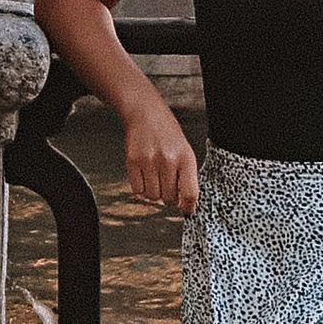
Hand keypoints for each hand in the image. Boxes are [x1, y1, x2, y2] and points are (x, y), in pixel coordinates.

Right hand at [124, 90, 201, 215]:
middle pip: (169, 198)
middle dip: (169, 197)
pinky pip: (137, 190)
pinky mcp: (132, 161)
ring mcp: (149, 161)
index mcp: (185, 157)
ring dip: (154, 193)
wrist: (145, 112)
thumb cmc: (167, 133)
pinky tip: (144, 175)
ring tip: (155, 177)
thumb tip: (185, 203)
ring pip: (152, 196)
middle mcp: (168, 160)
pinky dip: (141, 188)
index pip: (190, 193)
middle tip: (167, 186)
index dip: (188, 206)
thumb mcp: (184, 150)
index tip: (187, 210)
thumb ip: (186, 175)